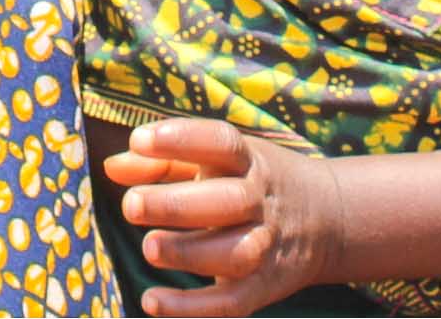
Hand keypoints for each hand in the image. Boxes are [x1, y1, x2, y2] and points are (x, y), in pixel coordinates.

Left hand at [106, 118, 345, 316]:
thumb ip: (163, 162)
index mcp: (248, 160)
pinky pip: (232, 302)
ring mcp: (267, 244)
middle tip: (132, 206)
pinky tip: (152, 301)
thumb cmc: (248, 181)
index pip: (221, 142)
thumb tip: (112, 167)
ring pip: (235, 253)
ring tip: (150, 248)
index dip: (181, 139)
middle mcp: (261, 200)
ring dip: (189, 253)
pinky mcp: (264, 286)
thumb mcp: (216, 161)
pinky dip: (192, 308)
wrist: (328, 219)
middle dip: (176, 205)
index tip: (138, 139)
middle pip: (228, 201)